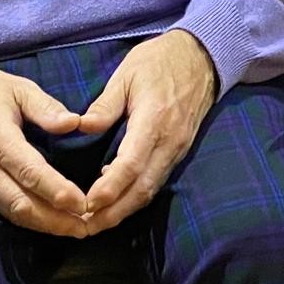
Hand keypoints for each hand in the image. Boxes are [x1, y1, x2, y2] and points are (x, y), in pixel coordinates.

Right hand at [0, 66, 87, 235]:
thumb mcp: (18, 88)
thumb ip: (46, 107)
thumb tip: (74, 123)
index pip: (30, 173)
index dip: (57, 192)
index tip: (83, 204)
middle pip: (22, 203)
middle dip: (55, 220)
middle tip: (86, 228)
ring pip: (12, 212)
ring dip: (43, 225)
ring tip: (73, 229)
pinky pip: (2, 208)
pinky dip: (27, 219)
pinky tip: (48, 222)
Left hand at [73, 28, 217, 235]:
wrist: (201, 56)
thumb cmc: (159, 60)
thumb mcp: (127, 73)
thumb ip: (105, 104)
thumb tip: (81, 127)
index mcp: (155, 119)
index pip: (132, 163)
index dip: (110, 187)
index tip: (88, 202)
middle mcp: (170, 140)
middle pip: (143, 187)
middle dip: (114, 211)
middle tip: (85, 226)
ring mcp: (178, 148)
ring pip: (152, 189)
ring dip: (125, 209)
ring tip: (97, 221)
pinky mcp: (180, 150)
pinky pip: (158, 180)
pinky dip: (137, 195)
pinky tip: (117, 199)